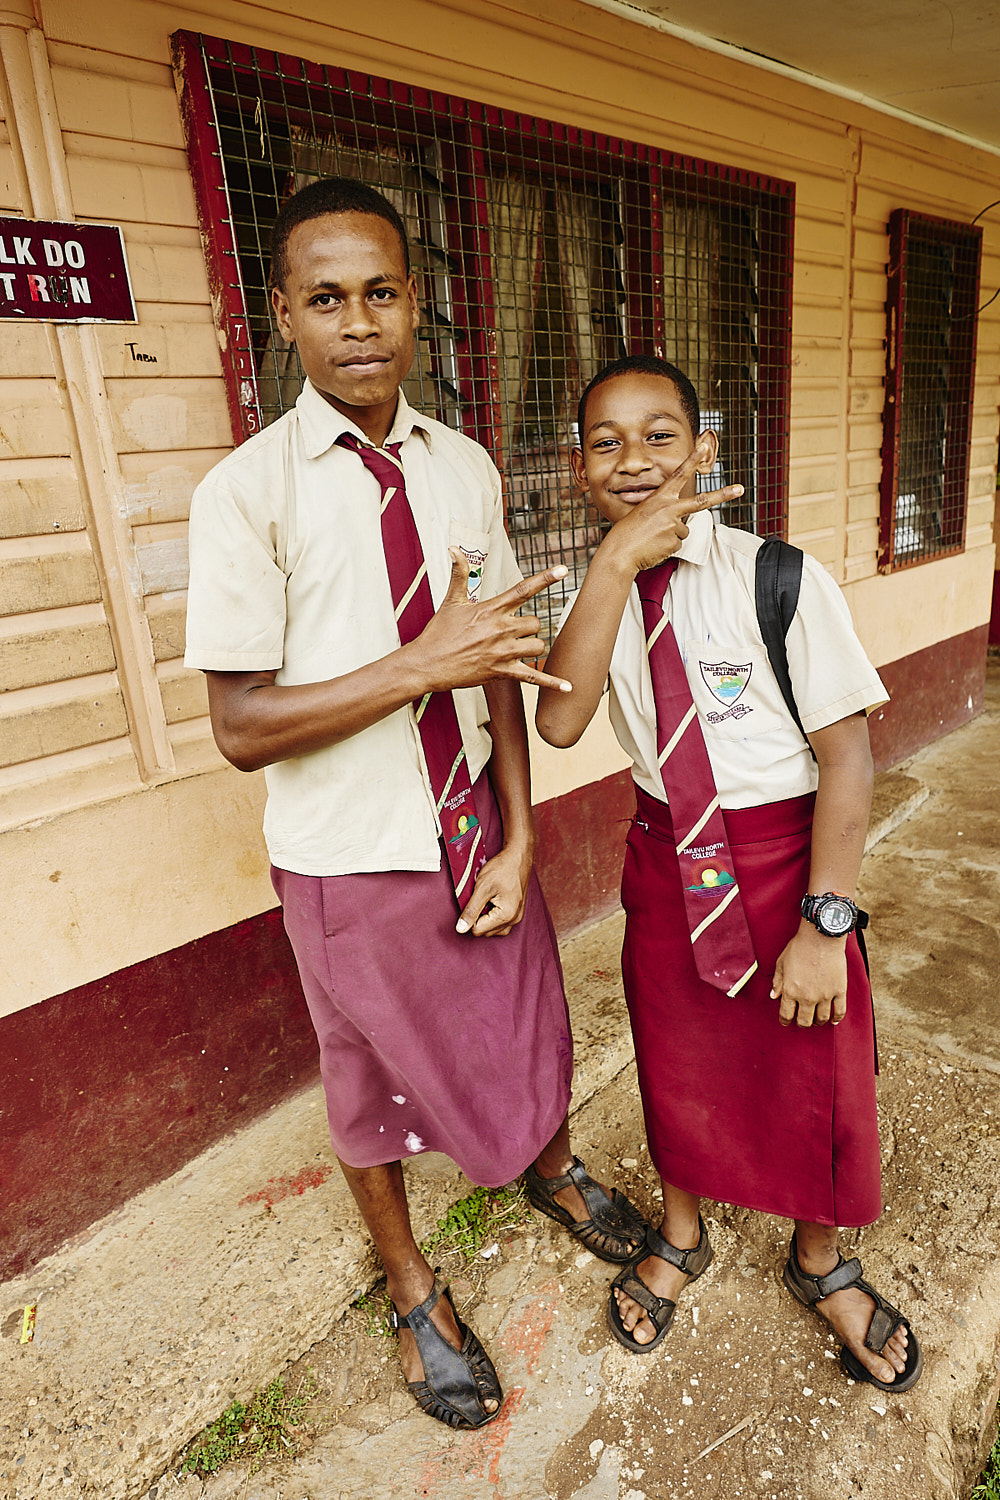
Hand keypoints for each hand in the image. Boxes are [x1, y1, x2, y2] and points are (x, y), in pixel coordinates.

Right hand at [409, 550, 572, 694]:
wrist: (427, 664)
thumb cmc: (438, 634)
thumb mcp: (450, 601)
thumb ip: (459, 574)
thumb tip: (453, 549)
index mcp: (491, 609)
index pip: (523, 589)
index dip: (545, 578)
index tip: (563, 570)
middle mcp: (501, 629)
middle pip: (536, 623)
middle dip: (530, 627)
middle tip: (514, 632)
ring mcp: (503, 652)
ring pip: (537, 646)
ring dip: (532, 647)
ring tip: (517, 649)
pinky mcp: (502, 672)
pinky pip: (533, 677)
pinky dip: (552, 683)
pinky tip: (568, 688)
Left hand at [455, 842, 531, 936]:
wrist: (518, 857)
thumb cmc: (502, 869)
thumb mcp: (482, 888)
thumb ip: (471, 910)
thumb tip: (461, 929)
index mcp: (506, 916)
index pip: (478, 930)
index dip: (470, 917)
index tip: (473, 901)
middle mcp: (514, 920)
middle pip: (486, 931)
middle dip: (478, 918)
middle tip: (480, 898)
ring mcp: (517, 917)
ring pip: (493, 929)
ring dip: (485, 917)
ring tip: (486, 899)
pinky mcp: (516, 912)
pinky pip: (500, 922)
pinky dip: (492, 914)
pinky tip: (492, 900)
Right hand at [609, 447, 744, 574]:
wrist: (620, 552)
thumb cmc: (628, 533)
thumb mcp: (644, 514)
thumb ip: (665, 513)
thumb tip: (682, 524)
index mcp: (659, 497)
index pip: (679, 475)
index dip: (692, 460)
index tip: (704, 447)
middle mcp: (669, 509)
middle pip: (702, 501)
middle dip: (723, 494)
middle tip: (740, 489)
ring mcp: (673, 525)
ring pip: (683, 530)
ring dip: (671, 535)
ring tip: (653, 538)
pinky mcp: (674, 541)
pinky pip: (677, 544)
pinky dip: (667, 547)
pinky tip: (654, 547)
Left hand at [771, 924, 847, 1027]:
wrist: (821, 938)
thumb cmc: (799, 947)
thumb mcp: (781, 963)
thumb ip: (777, 981)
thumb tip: (774, 996)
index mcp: (790, 990)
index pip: (786, 1014)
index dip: (785, 1021)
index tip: (786, 1021)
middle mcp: (807, 997)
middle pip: (804, 1021)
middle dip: (801, 1023)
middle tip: (802, 1020)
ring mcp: (824, 995)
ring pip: (821, 1019)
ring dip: (818, 1022)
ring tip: (816, 1019)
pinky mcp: (839, 991)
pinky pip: (840, 1011)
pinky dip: (836, 1019)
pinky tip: (833, 1020)